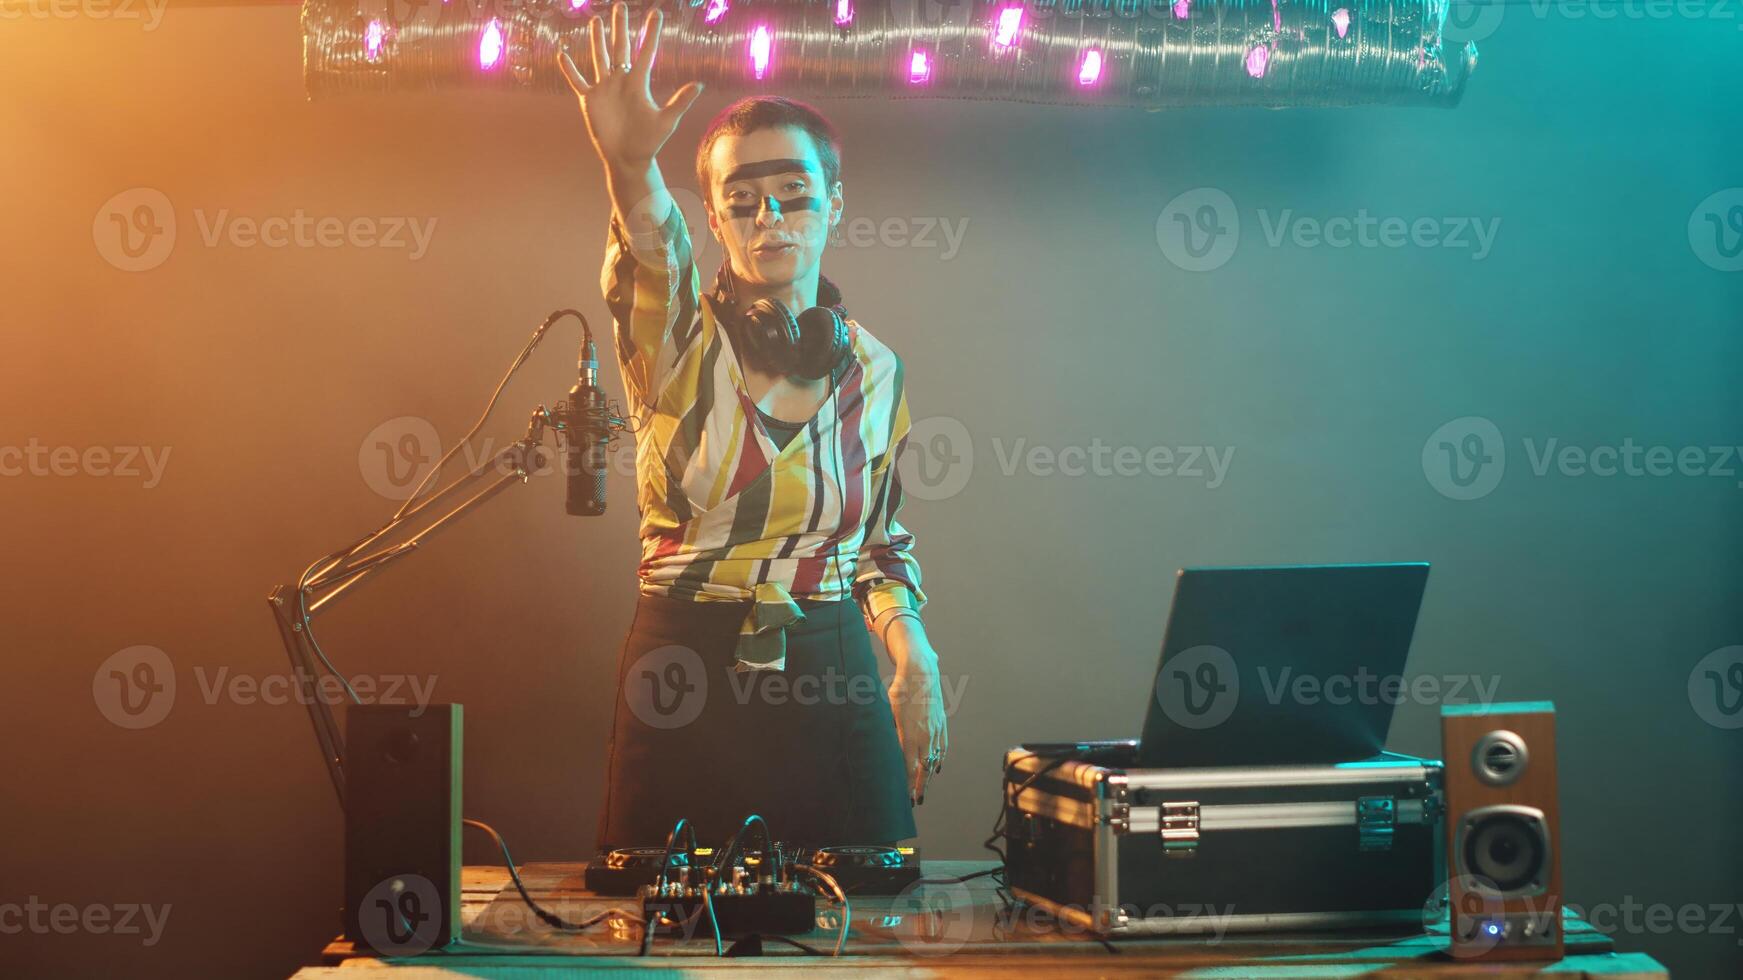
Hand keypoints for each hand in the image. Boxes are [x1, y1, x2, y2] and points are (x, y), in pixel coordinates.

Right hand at [558, 2, 703, 170]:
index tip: (656, 13)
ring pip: (599, 57)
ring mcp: (604, 88)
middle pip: (620, 47)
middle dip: (620, 26)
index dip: (650, 33)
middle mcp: (621, 81)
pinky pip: (578, 81)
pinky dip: (570, 69)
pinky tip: (562, 54)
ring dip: (597, 40)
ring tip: (596, 20)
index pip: (645, 52)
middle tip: (620, 5)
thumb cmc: (649, 142)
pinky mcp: (589, 100)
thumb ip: (680, 102)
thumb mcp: (667, 121)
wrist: (627, 158)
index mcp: (638, 83)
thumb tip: (699, 85)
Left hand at [885, 623, 947, 804]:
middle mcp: (925, 735)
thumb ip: (887, 732)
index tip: (906, 798)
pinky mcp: (942, 723)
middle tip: (917, 801)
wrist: (921, 672)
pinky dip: (940, 760)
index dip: (907, 784)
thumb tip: (883, 750)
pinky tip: (936, 768)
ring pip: (934, 760)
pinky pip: (942, 748)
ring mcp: (935, 730)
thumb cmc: (900, 690)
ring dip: (929, 776)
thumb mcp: (887, 711)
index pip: (908, 767)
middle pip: (923, 768)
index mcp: (909, 734)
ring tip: (924, 789)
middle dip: (920, 786)